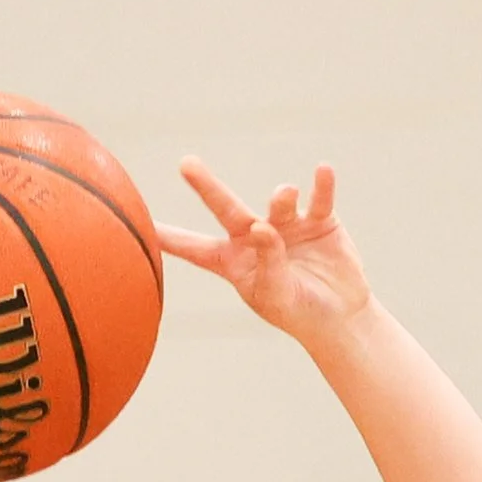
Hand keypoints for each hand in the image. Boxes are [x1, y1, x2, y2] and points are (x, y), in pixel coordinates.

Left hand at [158, 161, 372, 343]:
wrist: (340, 316)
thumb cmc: (299, 312)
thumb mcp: (277, 295)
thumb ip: (267, 263)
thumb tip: (261, 227)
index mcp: (236, 261)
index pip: (196, 250)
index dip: (171, 239)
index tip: (142, 227)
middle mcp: (256, 235)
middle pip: (227, 208)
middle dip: (206, 187)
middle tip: (186, 165)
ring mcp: (287, 224)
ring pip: (278, 204)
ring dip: (281, 197)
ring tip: (286, 194)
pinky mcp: (318, 220)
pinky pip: (319, 198)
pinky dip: (322, 186)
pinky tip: (323, 171)